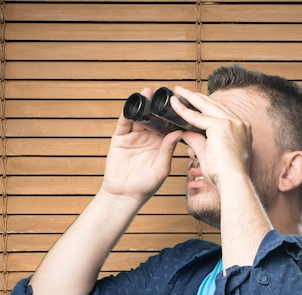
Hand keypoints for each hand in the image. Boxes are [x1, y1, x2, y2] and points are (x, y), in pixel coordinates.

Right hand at [100, 88, 182, 204]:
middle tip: (165, 92)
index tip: (181, 103)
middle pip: (154, 117)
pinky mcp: (120, 138)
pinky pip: (124, 122)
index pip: (169, 126)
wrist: (125, 195)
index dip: (173, 115)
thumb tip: (178, 132)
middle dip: (158, 105)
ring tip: (149, 92)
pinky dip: (128, 112)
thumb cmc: (146, 186)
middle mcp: (149, 138)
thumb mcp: (161, 168)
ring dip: (143, 104)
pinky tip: (133, 103)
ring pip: (140, 116)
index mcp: (162, 145)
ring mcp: (134, 137)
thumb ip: (168, 150)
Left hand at [170, 87, 252, 191]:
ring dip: (190, 98)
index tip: (194, 104)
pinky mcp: (222, 126)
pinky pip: (198, 116)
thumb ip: (198, 141)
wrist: (234, 183)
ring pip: (206, 105)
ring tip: (178, 92)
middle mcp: (239, 123)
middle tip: (183, 92)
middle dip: (197, 98)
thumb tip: (185, 133)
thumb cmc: (225, 176)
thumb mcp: (209, 155)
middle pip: (214, 105)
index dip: (206, 108)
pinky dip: (185, 111)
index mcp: (241, 130)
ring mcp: (232, 123)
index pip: (220, 114)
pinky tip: (175, 104)